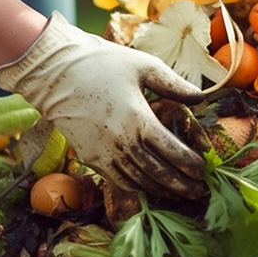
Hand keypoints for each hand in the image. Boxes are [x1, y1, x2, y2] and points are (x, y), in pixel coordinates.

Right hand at [0, 12, 206, 198]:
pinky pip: (118, 181)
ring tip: (179, 193)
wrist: (53, 72)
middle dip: (181, 185)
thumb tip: (201, 98)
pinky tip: (150, 188)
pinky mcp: (90, 158)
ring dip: (161, 190)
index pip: (173, 152)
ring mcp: (104, 153)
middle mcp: (122, 142)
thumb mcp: (144, 66)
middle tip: (199, 191)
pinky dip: (137, 187)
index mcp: (139, 120)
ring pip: (139, 181)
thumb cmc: (102, 63)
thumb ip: (175, 85)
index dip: (191, 165)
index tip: (204, 171)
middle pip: (158, 173)